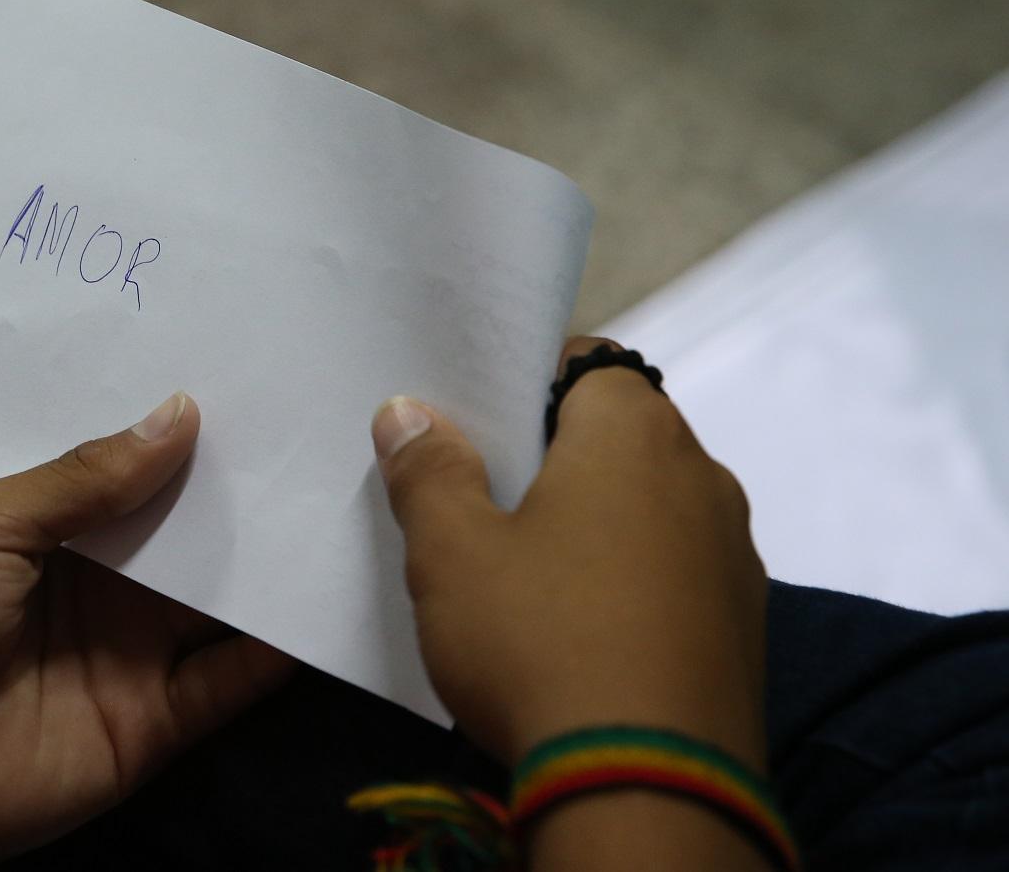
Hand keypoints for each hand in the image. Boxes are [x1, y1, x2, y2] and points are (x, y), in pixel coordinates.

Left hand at [0, 393, 293, 857]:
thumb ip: (84, 478)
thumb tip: (183, 412)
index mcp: (52, 527)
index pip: (135, 472)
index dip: (187, 434)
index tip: (257, 380)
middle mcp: (103, 583)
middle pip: (189, 532)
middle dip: (245, 490)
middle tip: (325, 430)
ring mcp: (132, 651)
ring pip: (221, 599)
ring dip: (273, 562)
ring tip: (343, 503)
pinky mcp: (155, 722)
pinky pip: (229, 681)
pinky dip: (277, 650)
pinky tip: (325, 602)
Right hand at [372, 337, 767, 767]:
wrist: (650, 792)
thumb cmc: (541, 641)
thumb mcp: (453, 555)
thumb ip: (430, 472)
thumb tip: (409, 411)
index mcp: (636, 433)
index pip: (588, 362)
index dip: (526, 382)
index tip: (475, 423)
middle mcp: (703, 476)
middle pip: (621, 435)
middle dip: (556, 456)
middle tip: (482, 497)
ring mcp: (734, 556)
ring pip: (651, 507)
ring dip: (597, 523)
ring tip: (526, 572)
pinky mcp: (743, 629)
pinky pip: (675, 573)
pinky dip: (631, 582)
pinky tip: (580, 631)